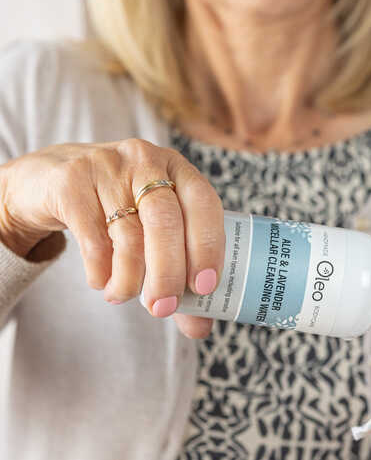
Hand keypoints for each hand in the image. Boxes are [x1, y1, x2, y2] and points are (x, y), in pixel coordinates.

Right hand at [0, 138, 223, 337]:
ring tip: (124, 295)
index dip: (208, 246)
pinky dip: (101, 271)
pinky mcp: (70, 183)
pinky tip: (102, 281)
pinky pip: (92, 238)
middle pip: (165, 221)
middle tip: (162, 308)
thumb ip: (178, 276)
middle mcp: (146, 160)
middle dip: (168, 273)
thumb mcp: (151, 231)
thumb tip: (201, 328)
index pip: (205, 203)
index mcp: (178, 169)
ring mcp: (106, 166)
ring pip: (128, 234)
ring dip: (130, 279)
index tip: (204, 287)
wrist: (45, 182)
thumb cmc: (114, 211)